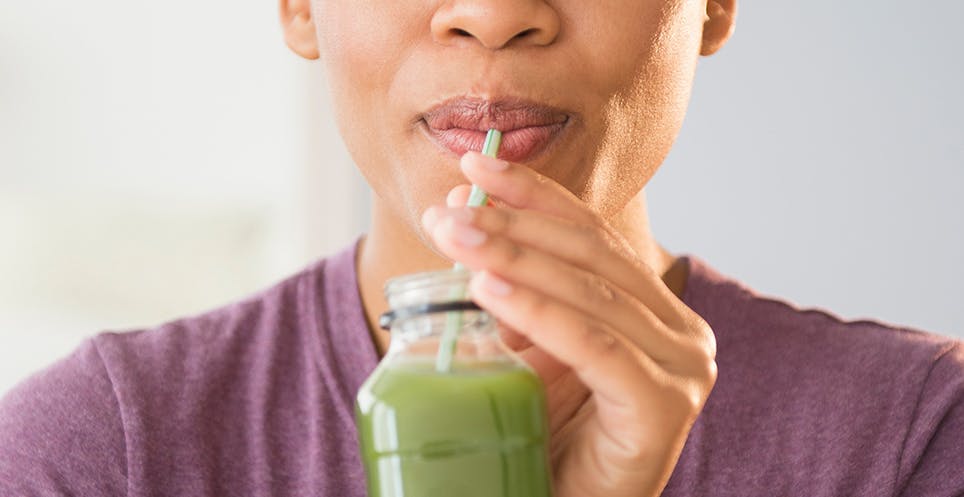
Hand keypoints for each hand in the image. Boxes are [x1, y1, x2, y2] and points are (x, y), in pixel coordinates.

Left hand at [421, 151, 717, 496]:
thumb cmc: (544, 440)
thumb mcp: (525, 353)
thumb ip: (513, 295)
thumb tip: (460, 224)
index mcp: (653, 311)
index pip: (592, 235)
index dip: (535, 195)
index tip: (476, 167)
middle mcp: (679, 332)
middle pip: (592, 255)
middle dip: (517, 221)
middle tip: (451, 207)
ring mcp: (681, 369)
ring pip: (592, 294)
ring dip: (516, 257)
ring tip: (456, 236)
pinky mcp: (664, 407)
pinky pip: (596, 347)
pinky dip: (542, 314)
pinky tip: (490, 290)